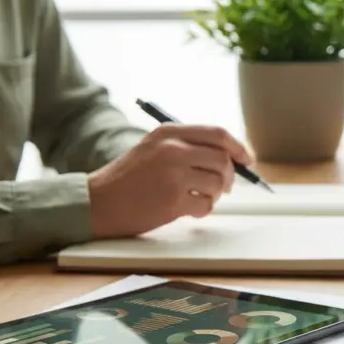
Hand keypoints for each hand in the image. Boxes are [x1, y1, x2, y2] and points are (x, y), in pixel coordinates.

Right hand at [88, 124, 252, 238]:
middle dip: (230, 176)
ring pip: (217, 184)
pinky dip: (202, 210)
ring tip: (197, 197)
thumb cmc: (127, 178)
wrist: (96, 202)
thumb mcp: (153, 148)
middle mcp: (172, 150)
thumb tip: (229, 156)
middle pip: (222, 159)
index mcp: (168, 133)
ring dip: (214, 195)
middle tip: (225, 187)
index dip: (238, 147)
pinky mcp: (172, 201)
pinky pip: (206, 205)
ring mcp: (173, 175)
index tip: (247, 160)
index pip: (217, 134)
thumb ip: (186, 146)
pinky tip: (187, 209)